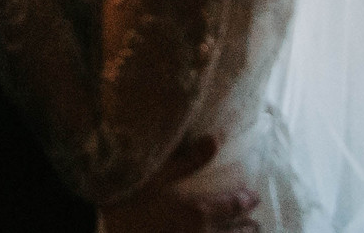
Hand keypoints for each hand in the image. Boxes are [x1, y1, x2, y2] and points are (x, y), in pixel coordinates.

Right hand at [100, 136, 260, 232]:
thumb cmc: (129, 201)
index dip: (243, 202)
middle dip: (243, 228)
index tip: (254, 197)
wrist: (107, 231)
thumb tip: (216, 140)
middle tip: (256, 225)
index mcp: (196, 212)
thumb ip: (188, 159)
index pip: (228, 207)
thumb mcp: (157, 175)